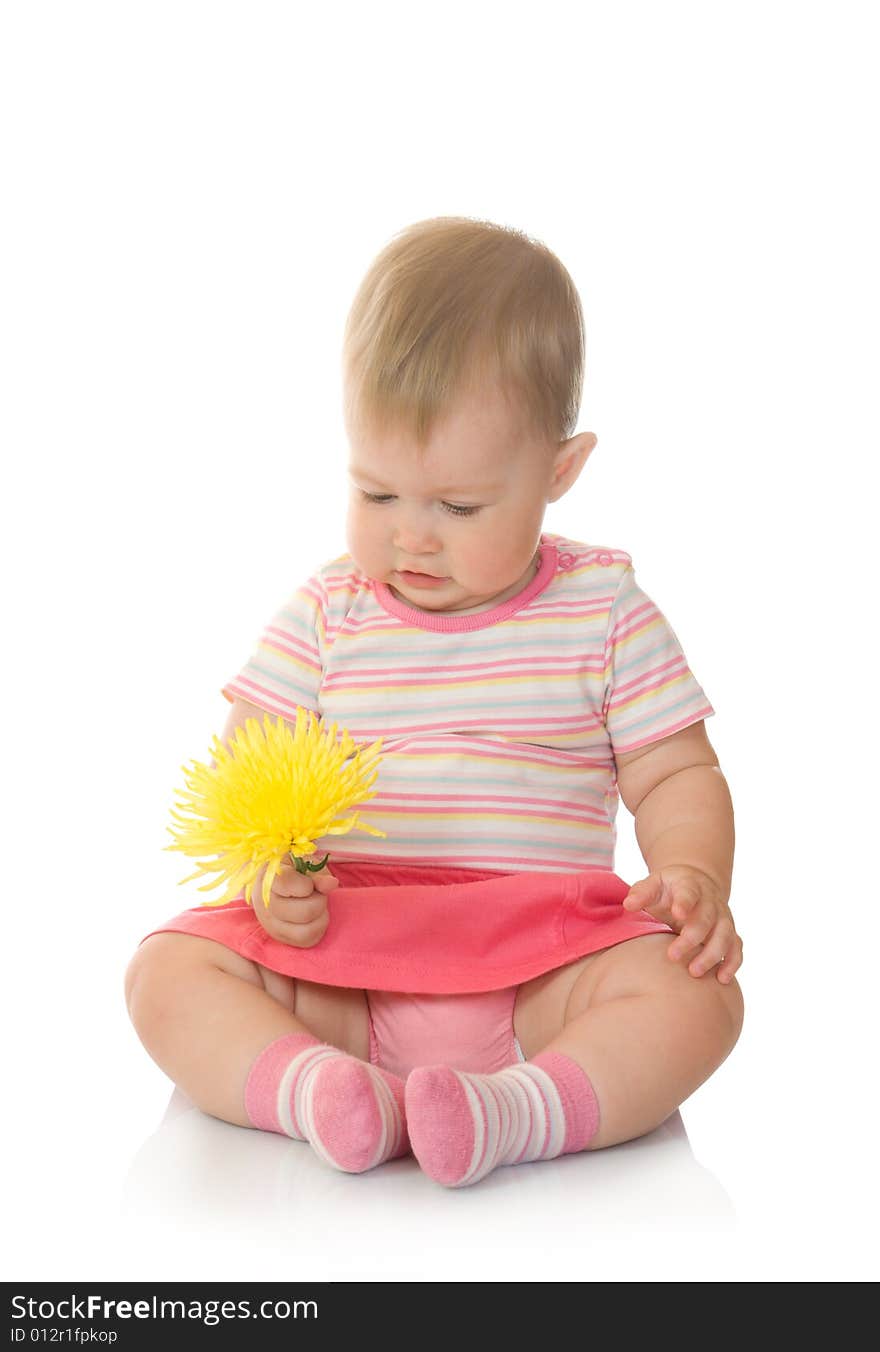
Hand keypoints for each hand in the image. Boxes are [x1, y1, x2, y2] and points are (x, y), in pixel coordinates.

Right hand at [250, 859, 338, 947]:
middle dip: (319, 900)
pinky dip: (318, 928)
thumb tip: (331, 884)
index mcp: (268, 879)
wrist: (275, 886)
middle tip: (315, 894)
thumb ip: (318, 874)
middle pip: (305, 912)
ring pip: (307, 931)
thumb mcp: (305, 865)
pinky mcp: (282, 939)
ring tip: (315, 905)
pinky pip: (309, 939)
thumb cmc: (294, 872)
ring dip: (320, 917)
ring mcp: (271, 926)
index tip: (308, 883)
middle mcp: (264, 905)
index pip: (287, 884)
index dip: (307, 884)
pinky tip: (313, 917)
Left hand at [621, 865, 741, 983]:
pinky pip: (736, 948)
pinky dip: (732, 963)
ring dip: (712, 954)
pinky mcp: (730, 933)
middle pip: (707, 919)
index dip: (685, 902)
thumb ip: (641, 893)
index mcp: (690, 885)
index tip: (678, 914)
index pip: (689, 892)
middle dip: (692, 938)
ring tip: (694, 972)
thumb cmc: (668, 889)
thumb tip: (628, 905)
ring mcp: (723, 917)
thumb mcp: (653, 884)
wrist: (696, 885)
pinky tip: (722, 979)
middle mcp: (711, 901)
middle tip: (672, 956)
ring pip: (725, 936)